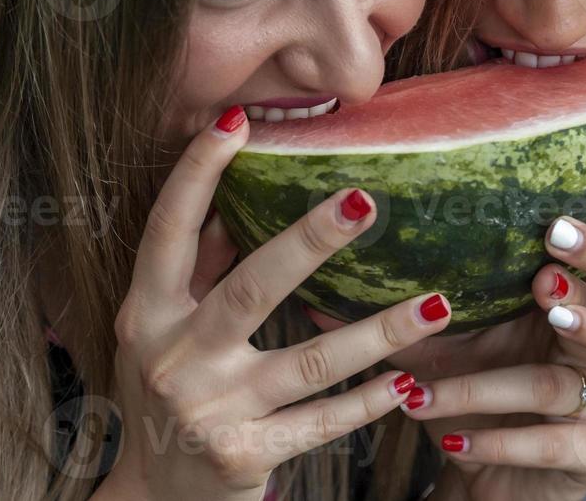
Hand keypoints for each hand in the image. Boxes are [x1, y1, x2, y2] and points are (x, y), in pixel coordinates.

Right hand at [101, 108, 454, 500]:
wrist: (154, 499)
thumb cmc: (167, 391)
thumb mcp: (165, 327)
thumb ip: (201, 265)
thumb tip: (237, 192)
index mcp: (147, 311)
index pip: (169, 229)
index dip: (198, 174)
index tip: (237, 121)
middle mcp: (173, 356)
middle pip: (252, 286)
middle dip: (311, 240)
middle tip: (368, 201)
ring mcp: (210, 410)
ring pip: (309, 361)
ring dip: (380, 331)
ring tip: (439, 303)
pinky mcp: (245, 457)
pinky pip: (321, 422)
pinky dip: (368, 402)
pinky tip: (410, 383)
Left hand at [395, 266, 585, 500]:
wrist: (489, 483)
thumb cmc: (475, 410)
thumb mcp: (449, 360)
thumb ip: (425, 327)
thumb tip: (372, 293)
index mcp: (568, 319)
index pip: (576, 285)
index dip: (569, 268)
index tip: (552, 246)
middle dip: (568, 302)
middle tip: (543, 281)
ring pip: (544, 386)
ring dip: (474, 391)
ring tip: (418, 395)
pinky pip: (546, 444)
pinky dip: (494, 443)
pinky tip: (452, 443)